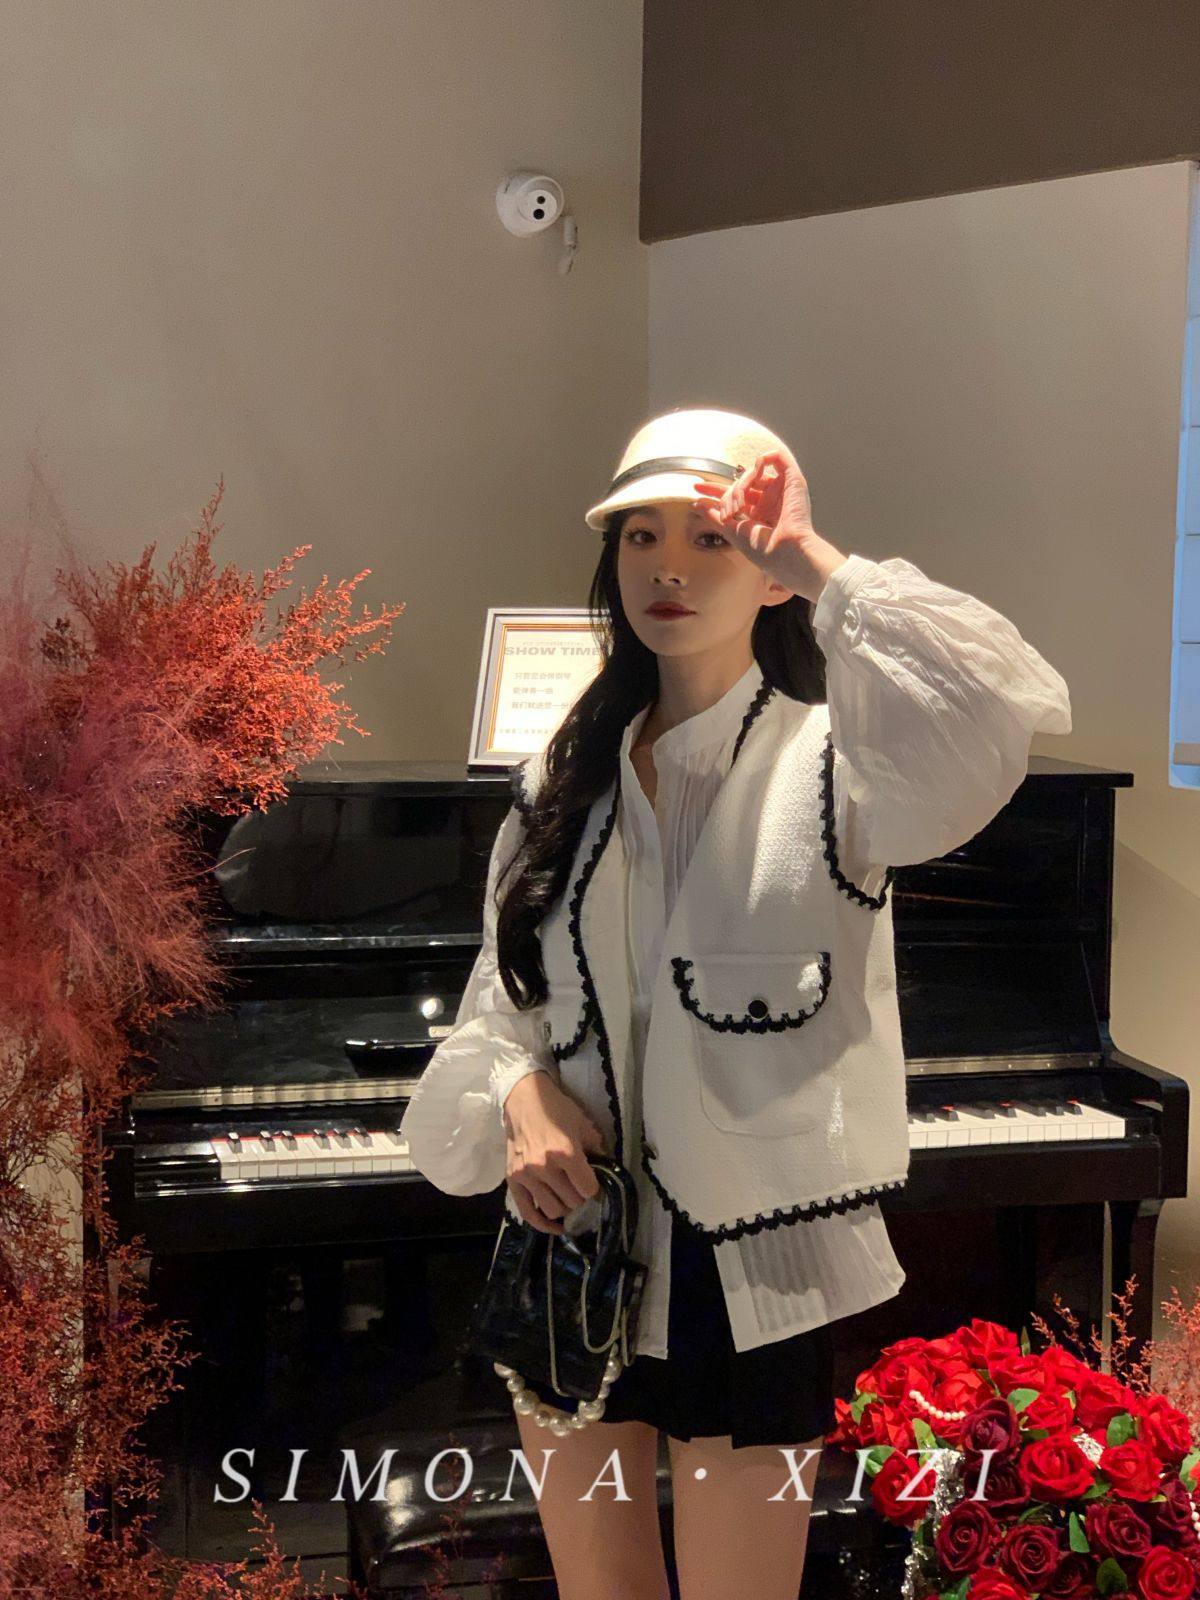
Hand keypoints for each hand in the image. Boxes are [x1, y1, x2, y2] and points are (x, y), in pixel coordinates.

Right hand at [501, 1070, 605, 1234]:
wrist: (524, 1100)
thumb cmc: (557, 1110)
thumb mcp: (584, 1126)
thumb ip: (597, 1151)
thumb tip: (608, 1173)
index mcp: (565, 1153)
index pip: (588, 1189)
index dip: (594, 1189)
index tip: (594, 1183)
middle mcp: (544, 1167)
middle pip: (571, 1202)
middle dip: (580, 1198)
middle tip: (580, 1188)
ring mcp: (526, 1175)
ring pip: (552, 1210)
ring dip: (563, 1207)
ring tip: (565, 1196)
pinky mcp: (512, 1180)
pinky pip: (528, 1213)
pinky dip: (542, 1224)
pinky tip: (555, 1226)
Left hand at [692, 449, 847, 604]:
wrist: (785, 553)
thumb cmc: (763, 550)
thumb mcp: (733, 532)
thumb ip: (715, 516)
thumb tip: (697, 504)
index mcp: (760, 513)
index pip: (735, 495)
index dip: (716, 490)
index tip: (696, 488)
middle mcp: (771, 500)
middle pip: (741, 483)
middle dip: (727, 494)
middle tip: (727, 513)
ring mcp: (782, 489)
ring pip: (754, 472)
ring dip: (740, 485)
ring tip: (738, 505)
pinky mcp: (794, 480)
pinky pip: (778, 457)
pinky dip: (763, 459)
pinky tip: (756, 470)